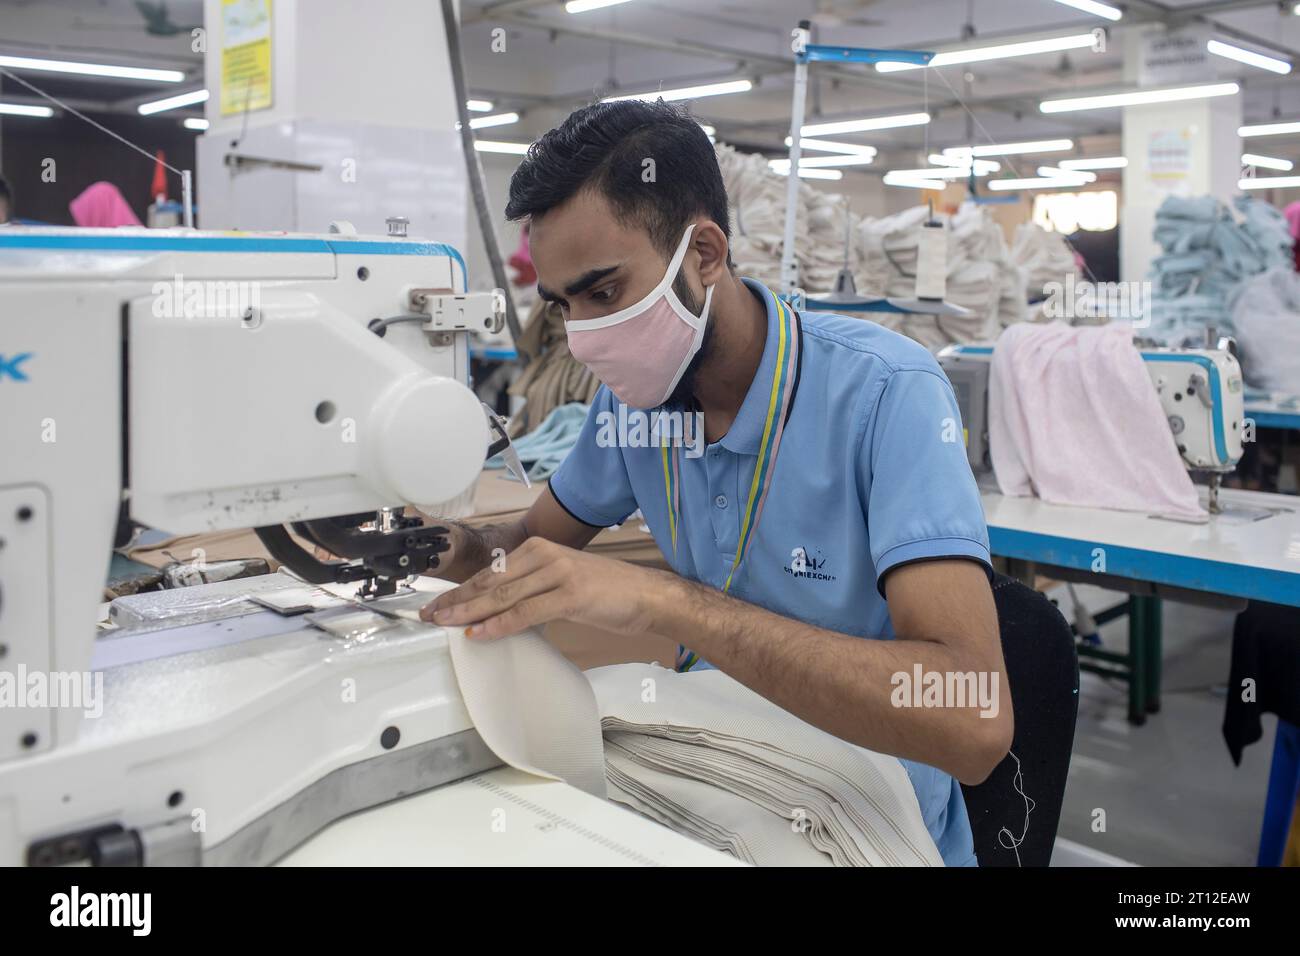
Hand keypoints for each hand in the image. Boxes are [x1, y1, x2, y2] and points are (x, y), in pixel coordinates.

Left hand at [418, 536, 670, 639]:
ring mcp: (557, 573)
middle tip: (427, 615)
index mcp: (539, 549)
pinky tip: (479, 633)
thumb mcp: (562, 581)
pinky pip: (526, 612)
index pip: (490, 572)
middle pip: (490, 582)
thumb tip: (498, 609)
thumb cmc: (608, 592)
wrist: (647, 594)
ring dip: (468, 612)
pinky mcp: (569, 594)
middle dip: (455, 600)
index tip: (436, 605)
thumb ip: (532, 589)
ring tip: (444, 624)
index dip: (460, 590)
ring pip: (502, 596)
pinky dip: (499, 624)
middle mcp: (544, 555)